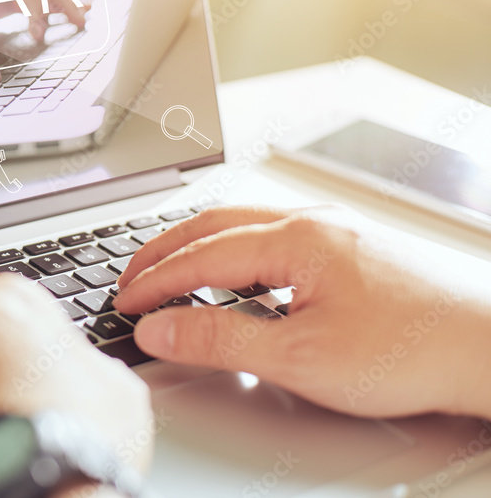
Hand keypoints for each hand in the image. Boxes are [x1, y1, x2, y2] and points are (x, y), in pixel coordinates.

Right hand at [114, 205, 490, 419]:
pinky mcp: (348, 247)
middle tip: (131, 277)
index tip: (125, 302)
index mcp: (293, 239)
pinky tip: (233, 273)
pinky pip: (270, 234)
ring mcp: (331, 230)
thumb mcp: (300, 356)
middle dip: (164, 250)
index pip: (200, 256)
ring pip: (242, 223)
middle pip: (213, 224)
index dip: (155, 281)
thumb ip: (220, 340)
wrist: (489, 348)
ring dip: (196, 244)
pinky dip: (232, 249)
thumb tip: (160, 328)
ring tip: (168, 269)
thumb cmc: (411, 349)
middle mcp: (309, 222)